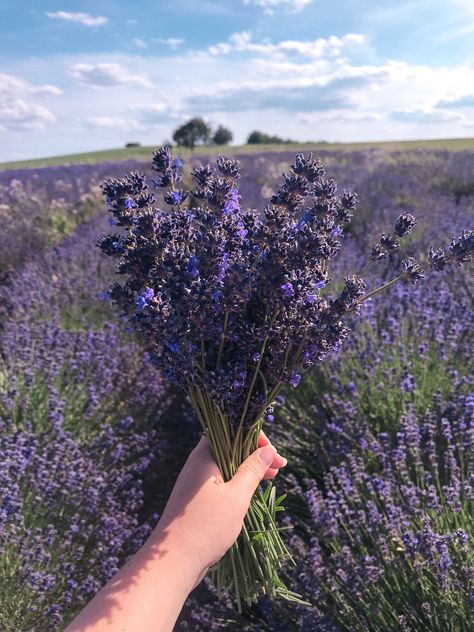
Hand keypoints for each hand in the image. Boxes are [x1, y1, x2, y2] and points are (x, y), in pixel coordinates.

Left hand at [154, 430, 286, 590]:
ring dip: (249, 470)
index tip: (272, 451)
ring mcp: (196, 484)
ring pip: (227, 467)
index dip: (253, 437)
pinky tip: (252, 493)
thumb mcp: (236, 496)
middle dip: (255, 455)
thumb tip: (268, 450)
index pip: (230, 432)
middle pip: (230, 449)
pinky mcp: (196, 501)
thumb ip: (252, 470)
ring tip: (271, 478)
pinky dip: (238, 484)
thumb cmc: (206, 526)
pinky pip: (221, 484)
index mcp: (204, 457)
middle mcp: (197, 466)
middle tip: (280, 467)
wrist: (173, 561)